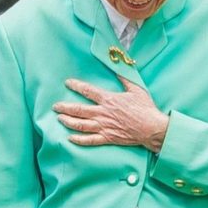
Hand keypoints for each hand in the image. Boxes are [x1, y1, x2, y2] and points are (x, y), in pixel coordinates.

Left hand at [54, 77, 168, 151]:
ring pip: (80, 125)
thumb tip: (118, 67)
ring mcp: (104, 126)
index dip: (76, 86)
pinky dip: (78, 139)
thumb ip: (124, 79)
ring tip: (60, 118)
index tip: (68, 83)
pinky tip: (70, 138)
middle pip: (78, 110)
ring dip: (68, 121)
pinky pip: (89, 140)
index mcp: (109, 100)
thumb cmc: (145, 108)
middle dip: (65, 107)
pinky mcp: (107, 138)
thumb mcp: (136, 89)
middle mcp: (103, 113)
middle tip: (55, 106)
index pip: (88, 91)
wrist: (151, 128)